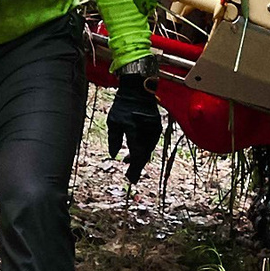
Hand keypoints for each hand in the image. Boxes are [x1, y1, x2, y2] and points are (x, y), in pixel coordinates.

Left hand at [105, 65, 161, 183]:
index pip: (137, 156)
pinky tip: (134, 151)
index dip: (134, 170)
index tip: (130, 180)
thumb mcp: (113, 122)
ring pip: (148, 150)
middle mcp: (148, 133)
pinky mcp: (156, 128)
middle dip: (137, 167)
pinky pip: (150, 143)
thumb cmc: (123, 105)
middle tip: (130, 176)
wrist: (138, 90)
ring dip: (139, 158)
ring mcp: (154, 131)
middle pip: (144, 156)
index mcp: (136, 132)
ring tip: (128, 161)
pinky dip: (143, 149)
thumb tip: (113, 155)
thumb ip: (113, 140)